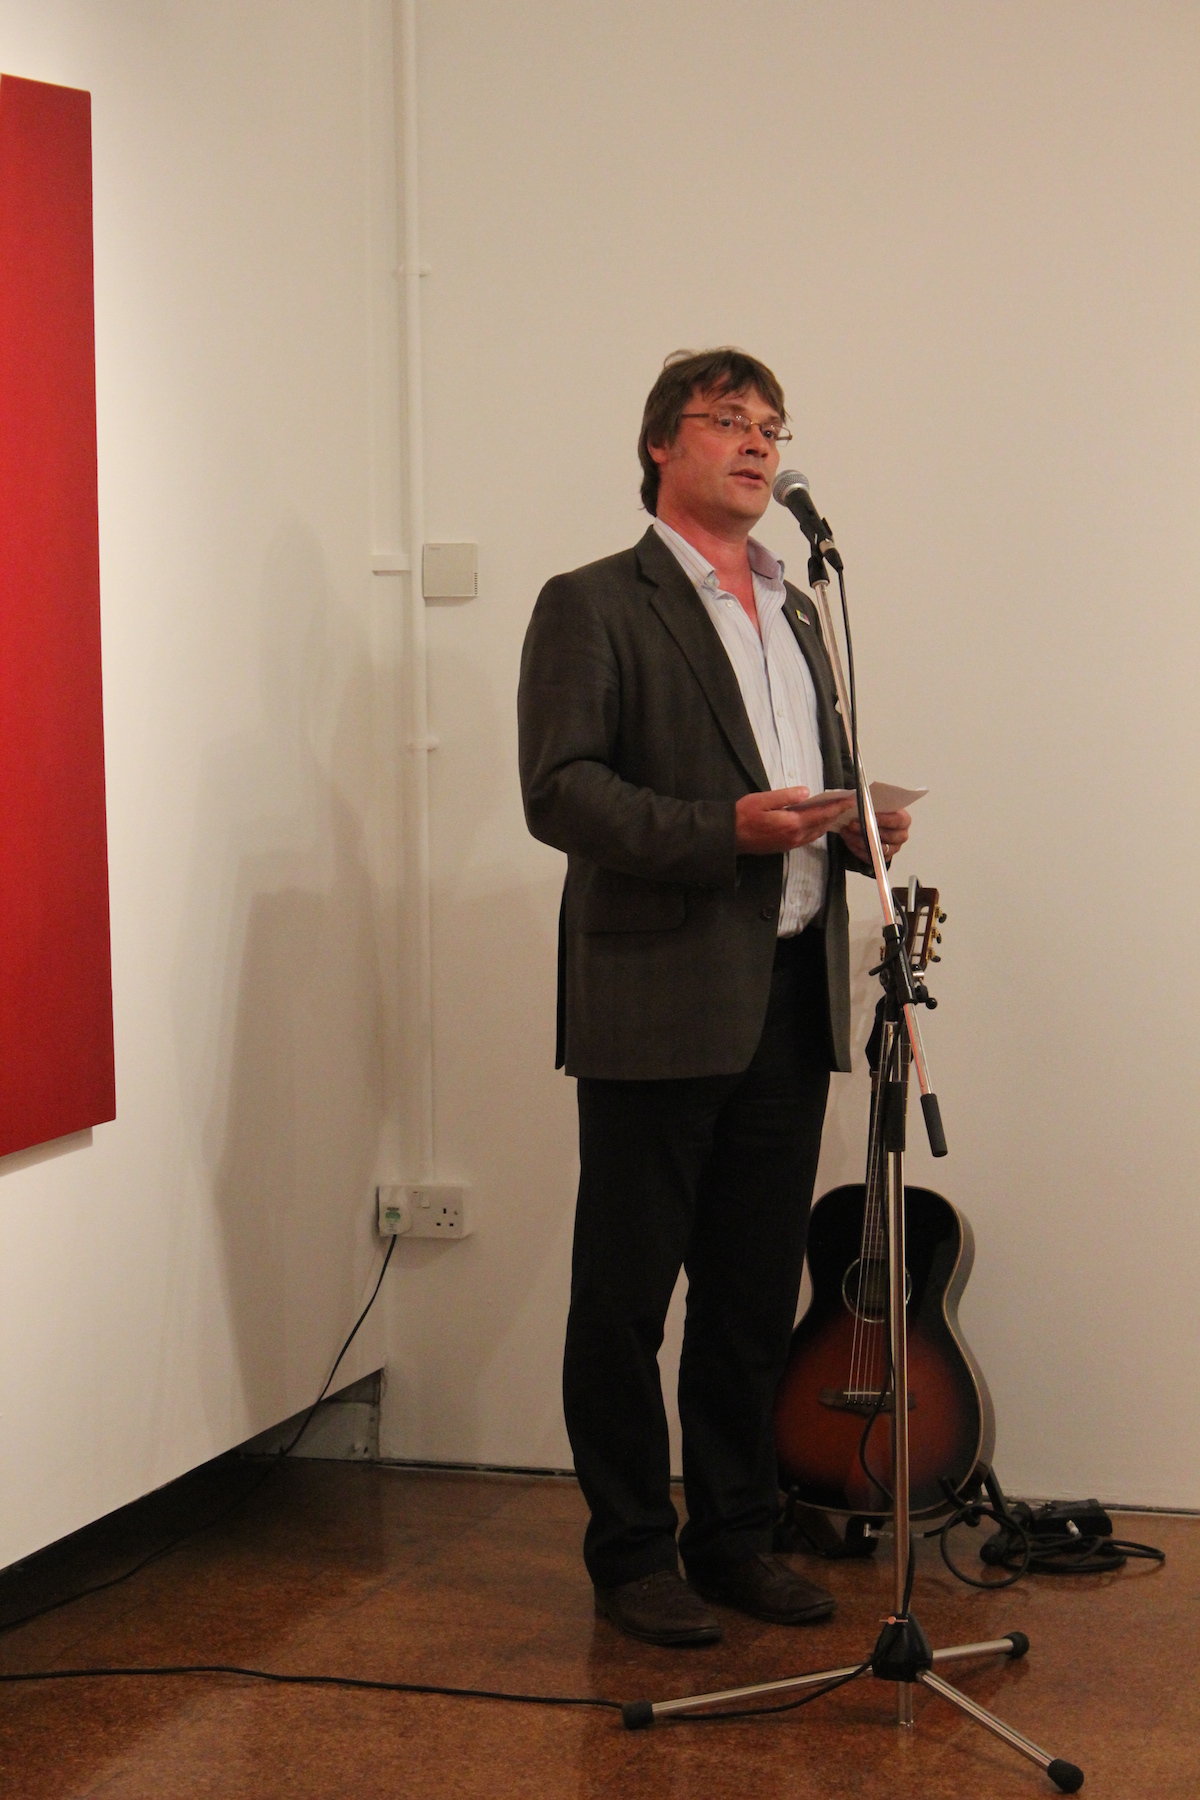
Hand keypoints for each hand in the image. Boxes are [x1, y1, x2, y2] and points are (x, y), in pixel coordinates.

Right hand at [735, 788, 855, 854]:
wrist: (729, 838)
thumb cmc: (742, 816)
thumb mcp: (762, 800)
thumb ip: (785, 796)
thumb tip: (806, 792)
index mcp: (792, 824)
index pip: (821, 813)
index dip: (837, 806)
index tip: (851, 800)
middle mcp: (795, 836)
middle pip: (822, 824)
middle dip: (837, 813)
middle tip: (849, 804)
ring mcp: (790, 843)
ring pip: (816, 832)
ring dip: (828, 822)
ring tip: (838, 811)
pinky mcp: (785, 846)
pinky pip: (808, 837)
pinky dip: (818, 828)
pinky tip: (819, 822)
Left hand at [840, 807, 911, 864]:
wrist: (872, 823)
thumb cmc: (876, 812)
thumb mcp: (876, 803)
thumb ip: (872, 802)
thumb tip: (860, 799)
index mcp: (904, 820)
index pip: (898, 820)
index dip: (884, 819)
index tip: (868, 815)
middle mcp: (901, 835)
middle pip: (889, 837)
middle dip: (868, 830)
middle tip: (852, 824)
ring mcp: (893, 848)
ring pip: (878, 848)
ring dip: (860, 840)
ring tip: (846, 832)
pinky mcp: (883, 858)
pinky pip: (871, 857)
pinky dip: (857, 849)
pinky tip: (848, 840)